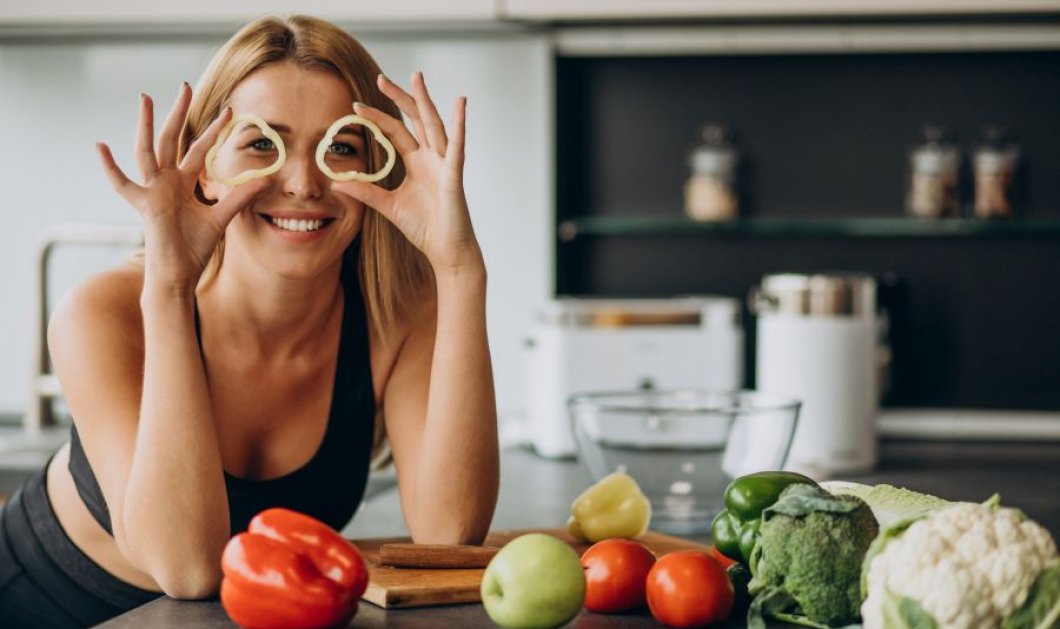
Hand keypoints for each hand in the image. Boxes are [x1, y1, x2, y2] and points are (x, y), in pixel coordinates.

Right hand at [97, 83, 267, 293]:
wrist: (179, 273)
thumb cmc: (194, 248)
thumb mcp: (221, 218)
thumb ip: (239, 197)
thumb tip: (265, 181)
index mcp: (183, 183)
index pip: (198, 149)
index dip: (212, 131)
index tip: (228, 111)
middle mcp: (166, 182)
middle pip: (172, 140)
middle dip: (179, 113)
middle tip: (185, 86)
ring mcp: (153, 191)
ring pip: (149, 150)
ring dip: (147, 124)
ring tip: (146, 98)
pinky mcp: (145, 204)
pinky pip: (123, 184)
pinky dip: (110, 168)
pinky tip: (100, 146)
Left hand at [330, 72, 481, 272]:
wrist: (445, 251)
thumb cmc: (425, 228)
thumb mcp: (387, 206)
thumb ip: (365, 191)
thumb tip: (336, 181)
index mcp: (417, 163)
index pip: (395, 132)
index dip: (377, 117)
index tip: (356, 106)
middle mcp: (432, 158)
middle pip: (415, 119)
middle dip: (399, 98)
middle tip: (381, 79)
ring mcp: (444, 164)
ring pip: (433, 124)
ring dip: (424, 100)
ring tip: (416, 78)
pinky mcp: (454, 175)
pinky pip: (457, 146)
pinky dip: (460, 124)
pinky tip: (460, 104)